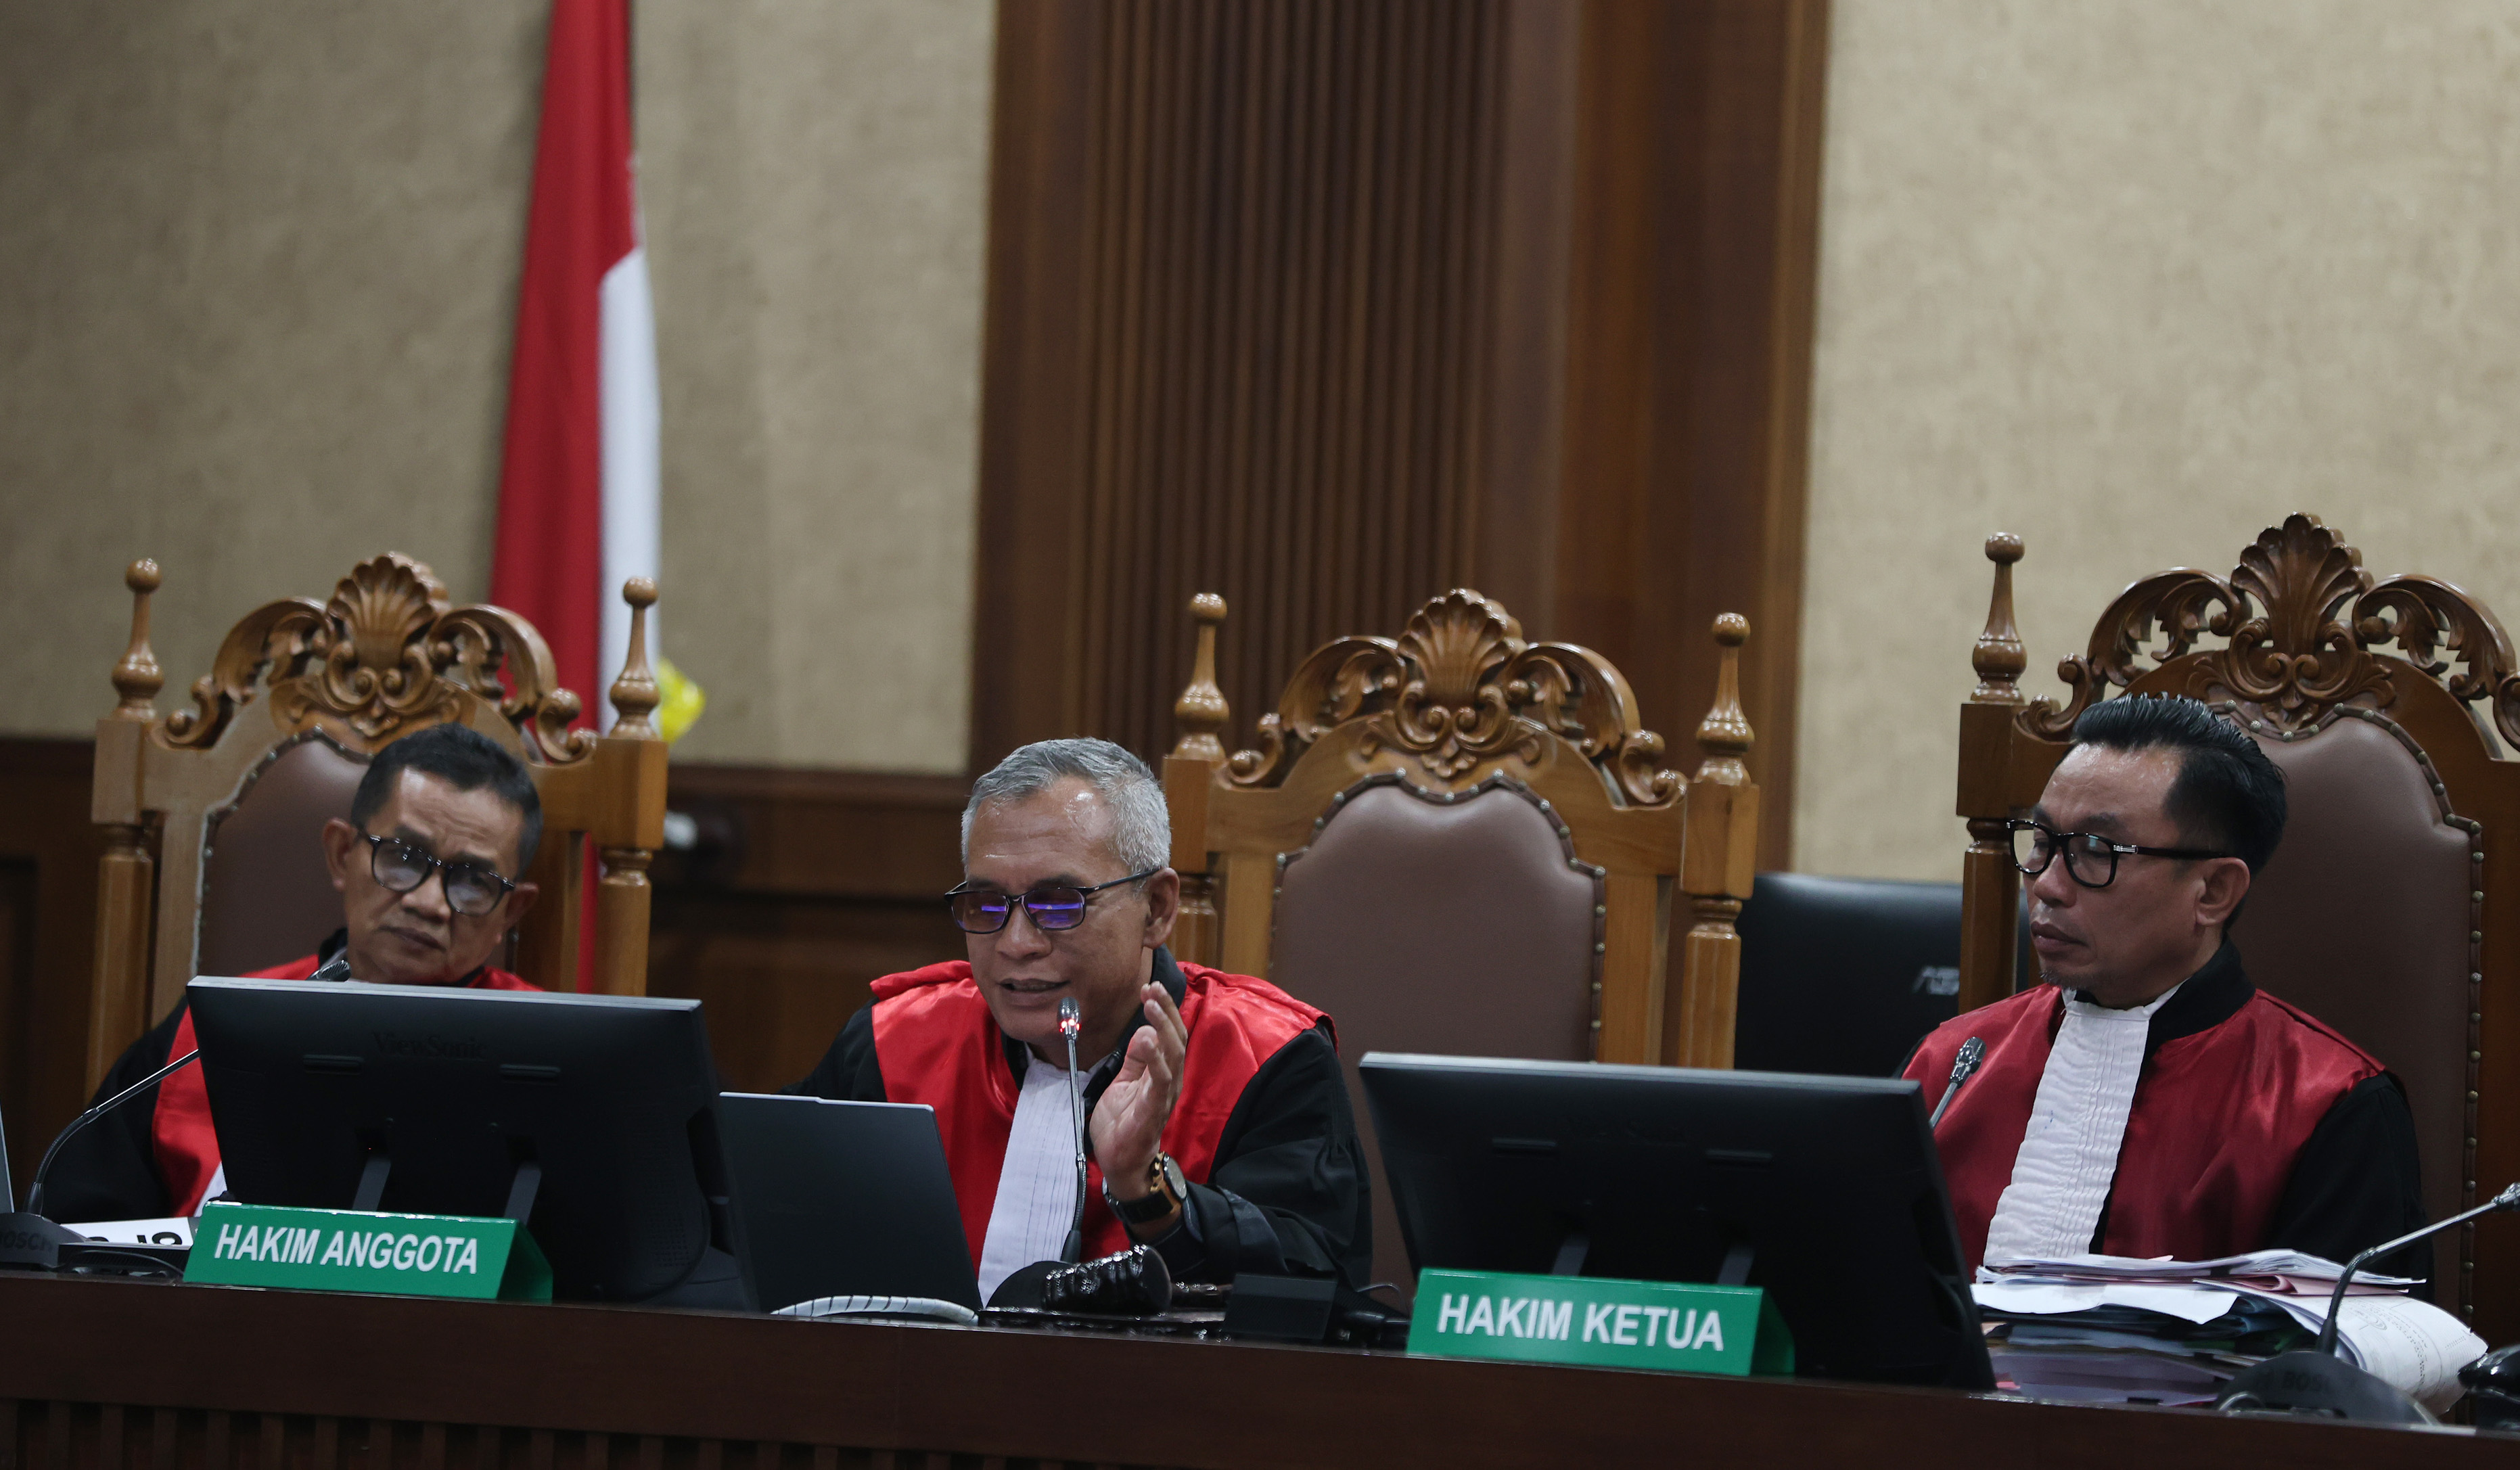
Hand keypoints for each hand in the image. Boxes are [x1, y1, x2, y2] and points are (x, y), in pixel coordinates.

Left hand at [1089, 981, 1185, 1200]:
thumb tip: (1144, 1031)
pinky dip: (1156, 1059)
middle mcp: (1169, 1082)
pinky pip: (1159, 1082)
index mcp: (1163, 1073)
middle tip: (1151, 988)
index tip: (1149, 988)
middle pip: (1177, 1039)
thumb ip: (1135, 1060)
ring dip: (1163, 1027)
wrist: (1120, 1164)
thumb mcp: (1124, 1083)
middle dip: (1166, 1011)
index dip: (1164, 1010)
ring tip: (1151, 1006)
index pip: (1171, 1035)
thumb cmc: (1124, 1124)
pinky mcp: (1152, 1111)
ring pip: (1173, 1055)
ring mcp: (1163, 1096)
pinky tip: (1148, 1041)